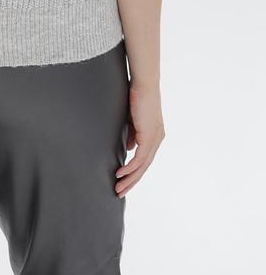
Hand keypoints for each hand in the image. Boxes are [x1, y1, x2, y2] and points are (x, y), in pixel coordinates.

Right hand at [115, 82, 164, 196]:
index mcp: (154, 135)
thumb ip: (132, 134)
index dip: (134, 172)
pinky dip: (130, 168)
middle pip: (144, 167)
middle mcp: (157, 139)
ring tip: (118, 187)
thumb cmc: (137, 96)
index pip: (144, 159)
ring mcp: (154, 138)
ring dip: (129, 178)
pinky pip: (140, 158)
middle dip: (131, 181)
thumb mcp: (133, 119)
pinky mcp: (149, 135)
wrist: (144, 82)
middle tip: (119, 192)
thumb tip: (130, 148)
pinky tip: (120, 173)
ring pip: (142, 166)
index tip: (123, 181)